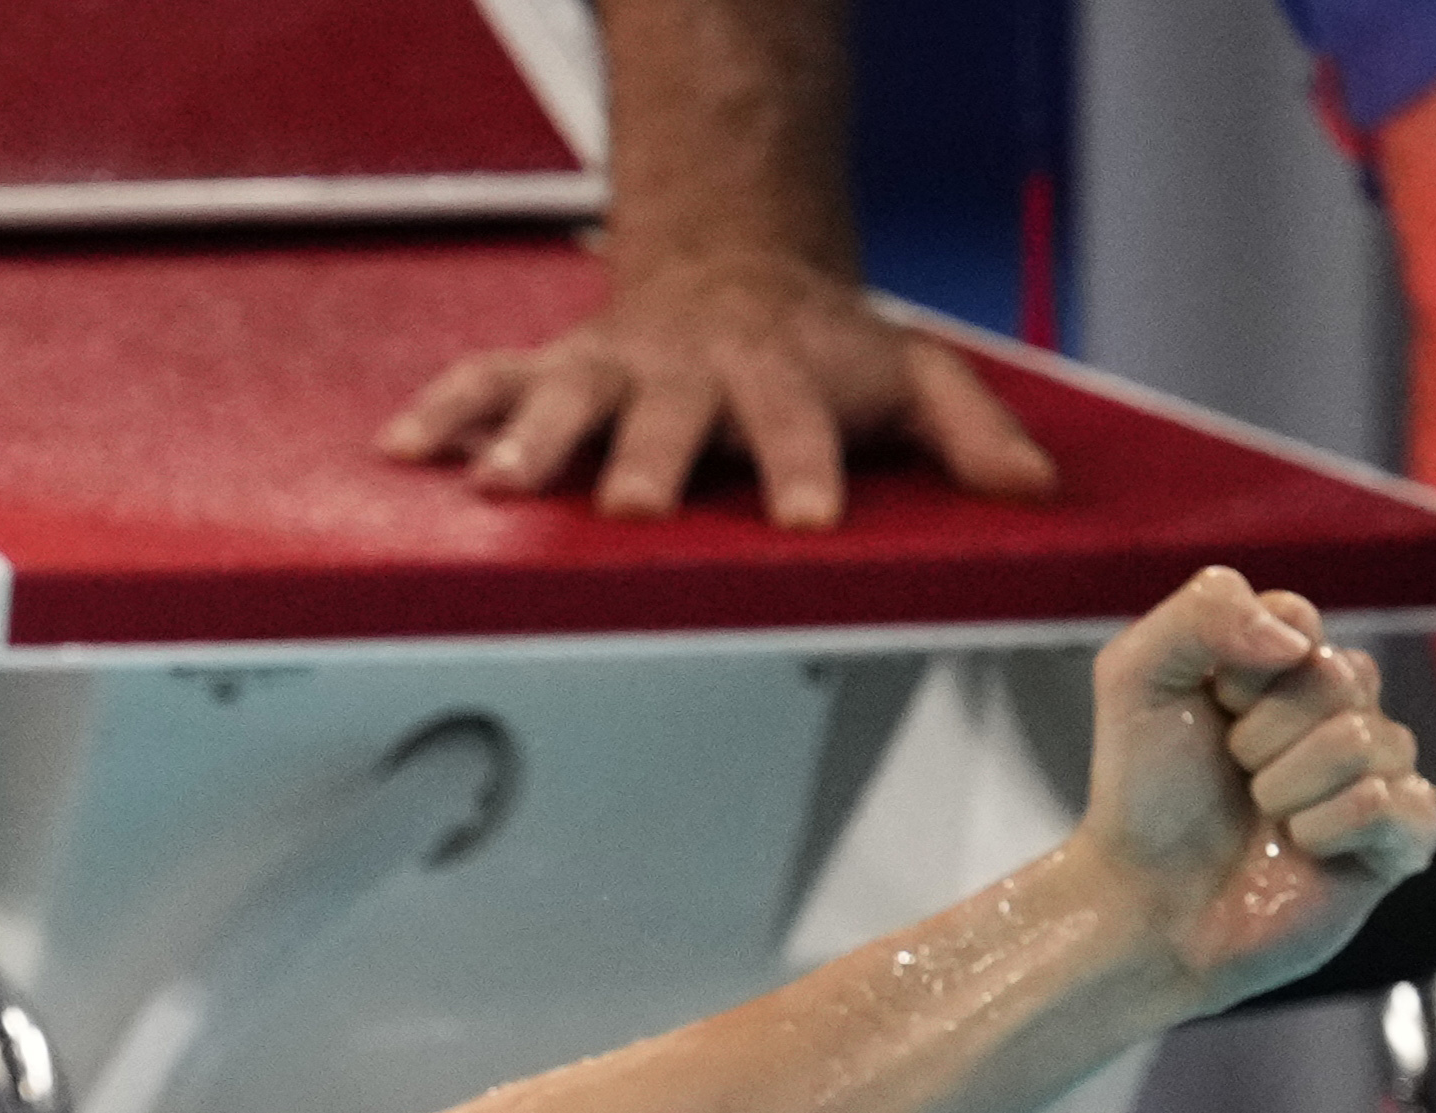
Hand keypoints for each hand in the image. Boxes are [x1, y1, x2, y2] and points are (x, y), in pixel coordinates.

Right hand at [378, 250, 1057, 529]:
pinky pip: (486, 379)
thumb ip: (971, 432)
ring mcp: (614, 367)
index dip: (802, 466)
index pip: (796, 423)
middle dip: (648, 456)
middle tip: (633, 506)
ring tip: (502, 489)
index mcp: (777, 377)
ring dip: (530, 439)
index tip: (807, 519)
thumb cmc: (819, 349)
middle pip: (668, 412)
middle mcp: (689, 371)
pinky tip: (403, 451)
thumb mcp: (911, 374)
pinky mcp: (551, 367)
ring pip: (566, 395)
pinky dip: (443, 411)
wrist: (734, 270)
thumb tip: (1032, 491)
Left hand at [1068, 569, 1435, 1008]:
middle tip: (1232, 772)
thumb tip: (1297, 638)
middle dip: (1261, 732)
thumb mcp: (1137, 677)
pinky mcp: (1399, 837)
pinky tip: (1299, 849)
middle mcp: (1342, 712)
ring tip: (1259, 816)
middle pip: (1340, 677)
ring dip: (1285, 786)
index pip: (1298, 619)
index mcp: (1289, 667)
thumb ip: (1203, 611)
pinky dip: (1326, 827)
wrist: (1143, 902)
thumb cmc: (1143, 795)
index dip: (1243, 669)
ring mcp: (1377, 773)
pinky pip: (1390, 802)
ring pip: (1363, 740)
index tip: (1210, 708)